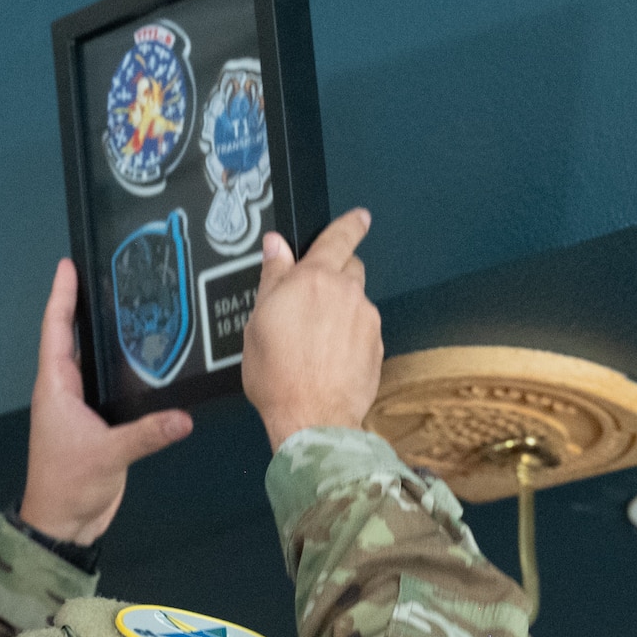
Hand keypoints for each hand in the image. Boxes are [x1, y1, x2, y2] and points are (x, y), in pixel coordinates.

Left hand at [21, 258, 191, 543]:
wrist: (63, 525)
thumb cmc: (68, 485)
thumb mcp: (108, 455)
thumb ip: (147, 434)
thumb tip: (184, 417)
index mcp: (55, 388)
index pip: (56, 331)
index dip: (61, 296)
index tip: (69, 264)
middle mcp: (66, 391)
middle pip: (74, 339)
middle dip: (87, 307)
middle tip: (112, 276)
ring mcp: (81, 408)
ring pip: (94, 364)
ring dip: (108, 339)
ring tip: (135, 309)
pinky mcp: (100, 426)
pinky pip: (112, 389)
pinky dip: (125, 372)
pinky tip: (148, 363)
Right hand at [241, 209, 383, 450]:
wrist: (312, 418)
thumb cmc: (279, 376)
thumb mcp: (259, 321)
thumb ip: (273, 278)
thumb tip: (276, 247)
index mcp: (314, 279)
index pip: (338, 238)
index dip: (350, 224)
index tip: (359, 217)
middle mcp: (347, 294)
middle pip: (350, 269)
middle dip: (337, 275)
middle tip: (314, 297)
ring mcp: (366, 321)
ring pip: (356, 303)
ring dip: (341, 312)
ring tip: (314, 341)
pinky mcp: (376, 348)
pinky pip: (363, 332)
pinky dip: (350, 338)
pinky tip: (329, 358)